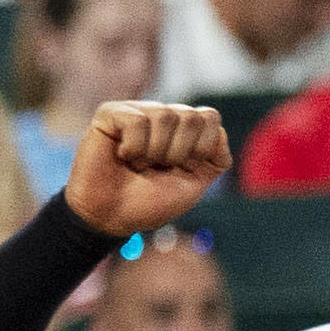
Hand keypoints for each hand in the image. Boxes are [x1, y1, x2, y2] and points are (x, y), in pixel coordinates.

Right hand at [64, 101, 230, 236]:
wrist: (111, 218)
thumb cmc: (149, 203)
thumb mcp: (194, 184)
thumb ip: (216, 158)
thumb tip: (218, 129)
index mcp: (183, 130)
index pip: (209, 117)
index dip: (202, 148)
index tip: (182, 168)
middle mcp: (161, 116)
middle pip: (191, 116)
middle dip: (178, 153)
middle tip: (157, 169)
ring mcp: (136, 112)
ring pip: (165, 116)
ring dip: (154, 153)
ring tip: (138, 165)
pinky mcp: (110, 113)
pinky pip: (137, 121)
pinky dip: (133, 148)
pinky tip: (121, 156)